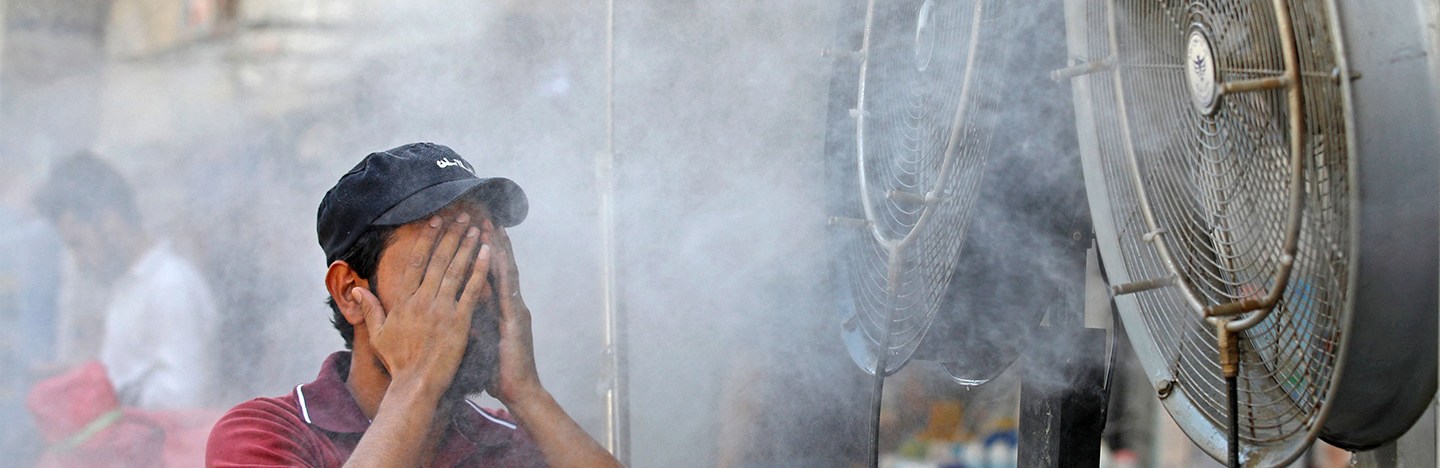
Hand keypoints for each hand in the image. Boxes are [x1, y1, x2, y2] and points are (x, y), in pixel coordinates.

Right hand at [353, 213, 492, 396]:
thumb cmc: (398, 362)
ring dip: (467, 246)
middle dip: (452, 235)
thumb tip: (358, 289)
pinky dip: (480, 270)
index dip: (427, 239)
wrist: (416, 384)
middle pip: (438, 260)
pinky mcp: (459, 322)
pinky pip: (471, 290)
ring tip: (477, 228)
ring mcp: (441, 310)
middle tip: (463, 215)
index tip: (436, 221)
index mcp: (404, 301)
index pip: (416, 262)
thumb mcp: (378, 334)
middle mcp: (422, 301)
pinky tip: (488, 253)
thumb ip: (370, 309)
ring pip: (455, 270)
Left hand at [480, 218, 542, 403]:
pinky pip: (507, 290)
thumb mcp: (481, 341)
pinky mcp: (516, 320)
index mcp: (502, 309)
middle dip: (492, 242)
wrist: (520, 391)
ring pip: (506, 272)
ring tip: (491, 225)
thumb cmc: (498, 371)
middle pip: (500, 267)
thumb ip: (473, 322)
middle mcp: (511, 304)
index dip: (482, 253)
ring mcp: (516, 310)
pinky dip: (502, 270)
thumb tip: (457, 309)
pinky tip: (497, 254)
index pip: (491, 275)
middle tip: (482, 216)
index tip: (472, 231)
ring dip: (498, 248)